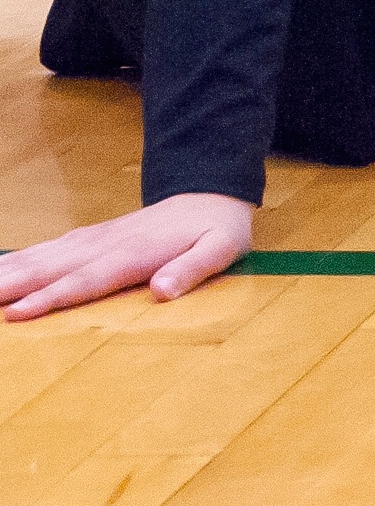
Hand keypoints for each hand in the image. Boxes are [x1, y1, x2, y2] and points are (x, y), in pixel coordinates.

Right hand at [2, 192, 256, 318]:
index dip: (52, 297)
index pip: (87, 280)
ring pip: (42, 257)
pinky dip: (18, 260)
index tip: (16, 313)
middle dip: (11, 285)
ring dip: (7, 272)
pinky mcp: (88, 237)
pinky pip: (47, 249)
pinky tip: (0, 271)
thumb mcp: (222, 248)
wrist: (211, 192)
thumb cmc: (217, 228)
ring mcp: (94, 238)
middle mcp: (106, 244)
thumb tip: (162, 291)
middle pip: (51, 268)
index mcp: (136, 253)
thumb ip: (194, 269)